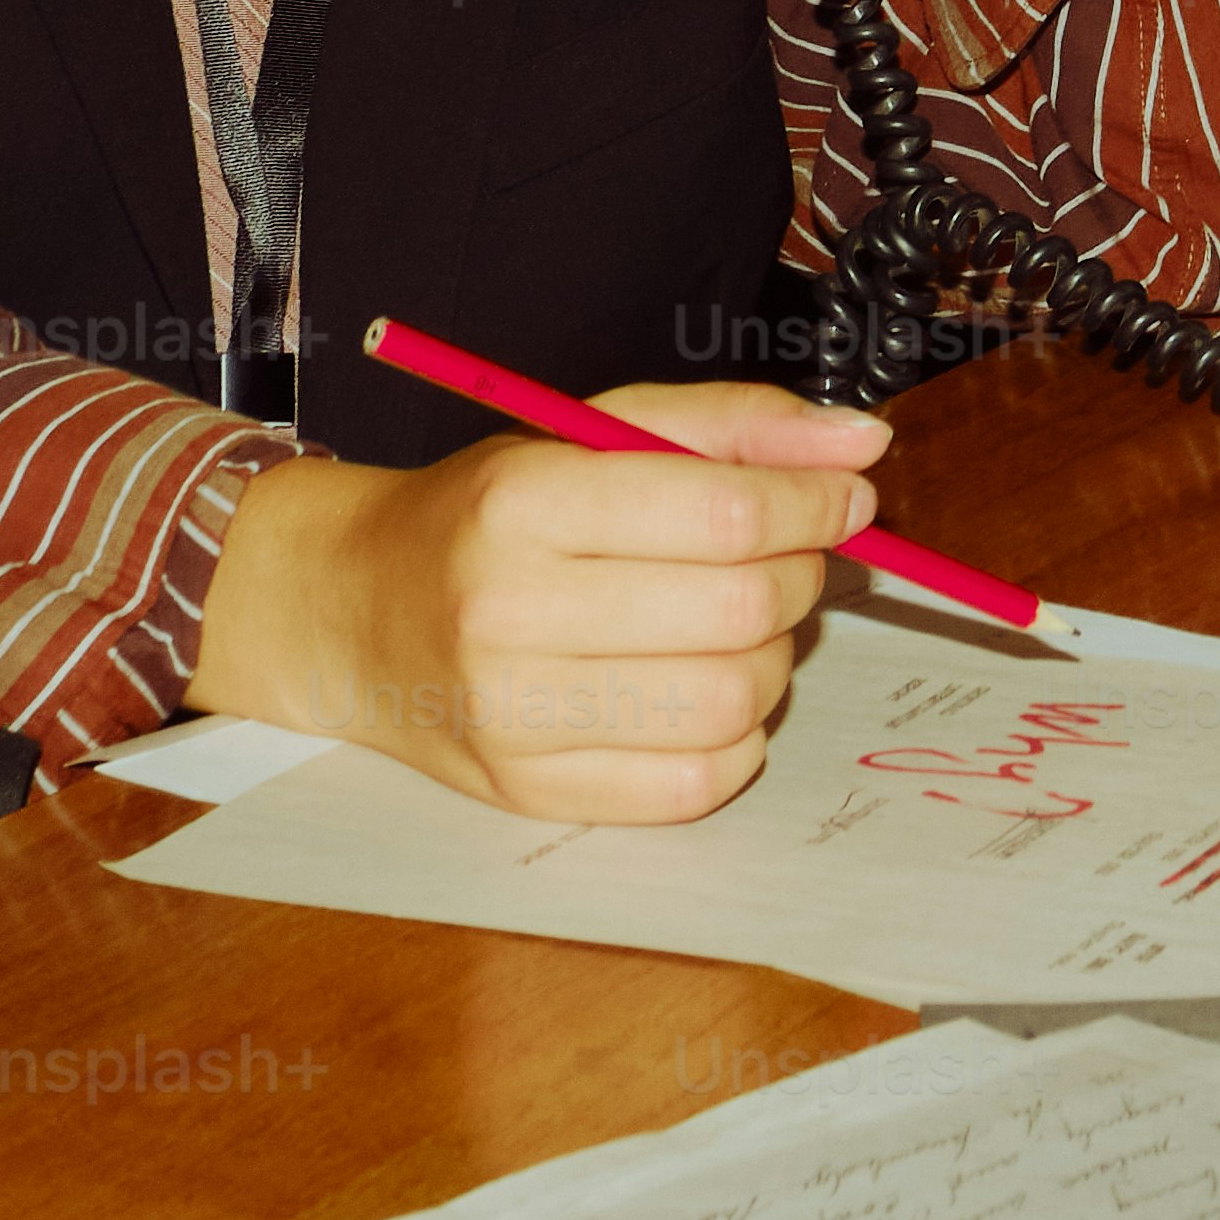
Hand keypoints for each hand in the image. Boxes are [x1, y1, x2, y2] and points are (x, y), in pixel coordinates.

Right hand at [187, 383, 887, 821]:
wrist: (356, 609)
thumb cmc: (489, 513)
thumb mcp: (591, 430)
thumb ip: (734, 426)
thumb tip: (863, 445)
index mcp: (522, 500)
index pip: (725, 514)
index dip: (815, 504)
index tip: (844, 497)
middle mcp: (508, 611)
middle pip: (739, 611)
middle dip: (799, 577)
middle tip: (785, 558)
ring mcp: (514, 716)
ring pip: (731, 703)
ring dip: (772, 660)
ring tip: (736, 625)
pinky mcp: (530, 792)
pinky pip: (696, 783)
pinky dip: (734, 737)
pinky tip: (701, 690)